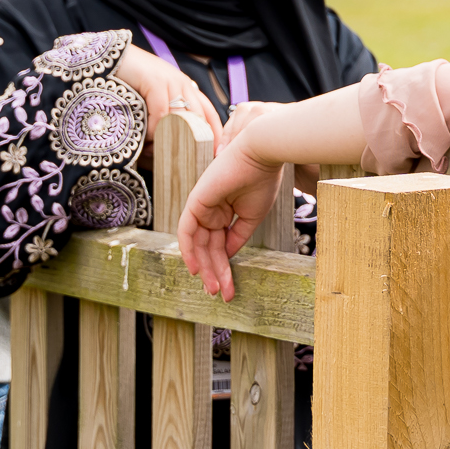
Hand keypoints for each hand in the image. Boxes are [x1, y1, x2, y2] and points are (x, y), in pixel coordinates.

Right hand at [112, 45, 217, 145]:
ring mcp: (171, 81)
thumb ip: (163, 119)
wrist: (109, 58)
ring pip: (182, 118)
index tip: (214, 155)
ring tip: (156, 152)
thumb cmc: (129, 83)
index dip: (216, 134)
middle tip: (186, 163)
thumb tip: (167, 151)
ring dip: (170, 139)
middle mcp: (183, 84)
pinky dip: (155, 129)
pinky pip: (162, 113)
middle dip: (196, 142)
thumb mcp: (152, 102)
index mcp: (186, 88)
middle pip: (200, 118)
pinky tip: (146, 138)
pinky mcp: (156, 81)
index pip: (210, 113)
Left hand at [178, 105, 283, 300]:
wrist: (261, 155)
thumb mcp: (251, 217)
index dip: (225, 267)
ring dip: (206, 268)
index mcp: (224, 212)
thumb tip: (227, 257)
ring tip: (215, 288)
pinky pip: (187, 231)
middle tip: (222, 293)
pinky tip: (196, 269)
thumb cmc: (261, 181)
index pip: (220, 244)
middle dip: (215, 272)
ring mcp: (201, 206)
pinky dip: (189, 250)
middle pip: (209, 248)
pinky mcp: (195, 202)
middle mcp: (211, 210)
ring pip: (199, 244)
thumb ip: (237, 236)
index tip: (230, 287)